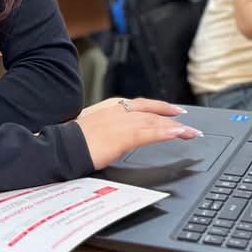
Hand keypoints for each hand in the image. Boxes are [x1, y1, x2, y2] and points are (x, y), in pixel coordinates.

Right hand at [76, 97, 200, 170]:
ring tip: (191, 132)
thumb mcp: (88, 129)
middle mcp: (118, 111)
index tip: (173, 110)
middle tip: (189, 125)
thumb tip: (111, 136)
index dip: (159, 107)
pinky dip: (166, 132)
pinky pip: (150, 133)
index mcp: (109, 108)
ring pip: (155, 122)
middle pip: (152, 112)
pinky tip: (178, 134)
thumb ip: (104, 129)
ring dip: (176, 127)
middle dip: (173, 118)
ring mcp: (121, 122)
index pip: (140, 104)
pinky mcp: (123, 136)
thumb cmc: (69, 142)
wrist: (60, 147)